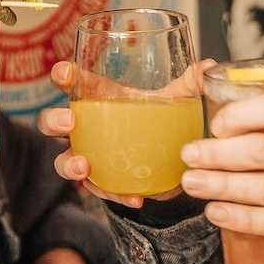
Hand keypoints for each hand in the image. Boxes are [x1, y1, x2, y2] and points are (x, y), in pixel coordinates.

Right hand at [36, 58, 216, 206]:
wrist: (170, 162)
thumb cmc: (160, 122)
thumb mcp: (175, 102)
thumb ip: (188, 85)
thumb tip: (211, 66)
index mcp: (98, 99)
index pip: (74, 83)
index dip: (64, 76)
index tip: (63, 71)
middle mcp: (87, 128)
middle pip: (52, 123)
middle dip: (54, 121)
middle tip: (70, 122)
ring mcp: (91, 157)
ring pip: (63, 160)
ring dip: (70, 163)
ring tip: (83, 167)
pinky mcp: (104, 184)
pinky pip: (101, 191)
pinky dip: (116, 194)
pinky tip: (134, 197)